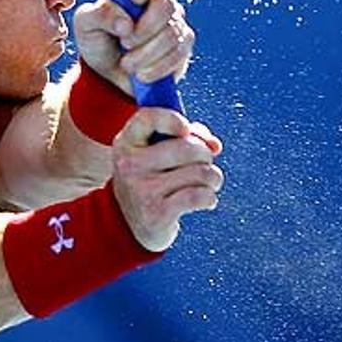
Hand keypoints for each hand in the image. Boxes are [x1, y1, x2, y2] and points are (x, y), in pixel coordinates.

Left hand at [72, 0, 195, 95]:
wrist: (110, 75)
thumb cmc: (97, 40)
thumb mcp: (86, 26)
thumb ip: (100, 15)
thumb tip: (125, 23)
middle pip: (166, 5)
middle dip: (143, 30)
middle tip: (125, 43)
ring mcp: (175, 21)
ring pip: (171, 34)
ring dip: (145, 54)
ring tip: (128, 64)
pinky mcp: (183, 44)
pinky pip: (178, 54)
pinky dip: (156, 67)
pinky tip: (142, 74)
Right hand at [110, 108, 223, 251]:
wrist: (127, 224)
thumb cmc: (151, 178)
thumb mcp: (156, 152)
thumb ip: (187, 137)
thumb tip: (214, 145)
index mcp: (127, 142)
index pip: (148, 117)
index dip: (173, 119)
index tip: (186, 130)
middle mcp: (130, 165)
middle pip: (187, 147)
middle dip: (205, 155)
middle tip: (204, 164)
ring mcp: (142, 190)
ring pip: (199, 172)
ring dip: (213, 177)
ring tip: (208, 183)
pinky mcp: (156, 214)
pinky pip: (199, 195)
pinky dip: (210, 197)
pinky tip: (205, 200)